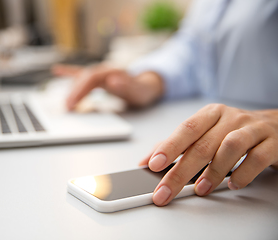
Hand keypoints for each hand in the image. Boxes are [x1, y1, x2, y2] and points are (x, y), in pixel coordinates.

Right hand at [52, 64, 164, 109]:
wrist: (147, 86)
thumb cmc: (142, 91)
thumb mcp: (138, 91)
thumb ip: (126, 86)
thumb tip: (112, 80)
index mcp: (111, 72)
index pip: (90, 79)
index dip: (79, 90)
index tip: (72, 104)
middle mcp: (103, 70)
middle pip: (83, 78)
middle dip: (73, 92)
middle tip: (66, 108)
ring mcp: (100, 73)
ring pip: (81, 78)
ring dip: (71, 89)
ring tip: (65, 103)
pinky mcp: (98, 78)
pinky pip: (81, 74)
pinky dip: (69, 72)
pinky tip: (57, 70)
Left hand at [140, 104, 277, 205]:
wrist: (275, 127)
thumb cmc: (233, 131)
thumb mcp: (204, 132)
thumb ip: (175, 145)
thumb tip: (145, 161)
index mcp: (210, 114)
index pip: (186, 129)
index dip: (169, 147)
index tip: (153, 165)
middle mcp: (230, 119)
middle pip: (202, 144)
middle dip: (180, 172)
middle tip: (166, 191)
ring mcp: (252, 129)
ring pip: (230, 148)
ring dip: (212, 172)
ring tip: (201, 188)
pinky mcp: (271, 144)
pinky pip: (256, 158)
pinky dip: (243, 174)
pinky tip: (233, 184)